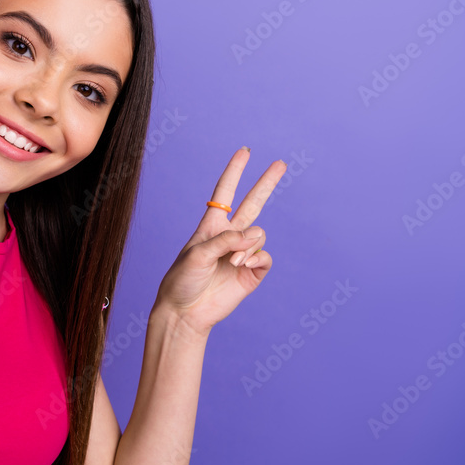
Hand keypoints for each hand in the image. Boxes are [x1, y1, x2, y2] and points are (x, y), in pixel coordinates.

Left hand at [154, 147, 286, 337]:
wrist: (185, 312)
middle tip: (281, 163)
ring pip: (259, 234)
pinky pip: (265, 256)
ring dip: (250, 243)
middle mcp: (229, 237)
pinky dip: (256, 256)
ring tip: (234, 260)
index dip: (234, 172)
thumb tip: (253, 235)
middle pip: (252, 203)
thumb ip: (225, 240)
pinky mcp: (252, 273)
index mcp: (210, 226)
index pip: (224, 193)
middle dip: (266, 183)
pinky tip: (242, 264)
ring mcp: (242, 254)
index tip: (244, 152)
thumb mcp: (197, 254)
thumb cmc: (182, 280)